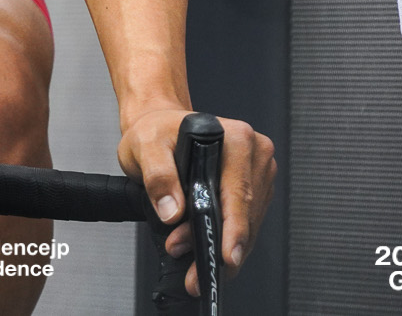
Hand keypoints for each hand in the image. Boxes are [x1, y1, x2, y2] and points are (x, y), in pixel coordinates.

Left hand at [118, 107, 276, 297]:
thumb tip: (173, 211)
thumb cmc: (155, 132)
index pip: (238, 193)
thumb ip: (159, 176)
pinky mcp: (253, 187)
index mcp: (235, 138)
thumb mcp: (146, 146)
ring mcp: (256, 171)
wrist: (158, 126)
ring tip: (192, 264)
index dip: (233, 229)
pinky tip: (204, 251)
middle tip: (194, 274)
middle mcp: (253, 153)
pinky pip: (244, 222)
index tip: (226, 256)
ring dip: (220, 247)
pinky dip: (224, 240)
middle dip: (219, 247)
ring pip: (247, 224)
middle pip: (245, 214)